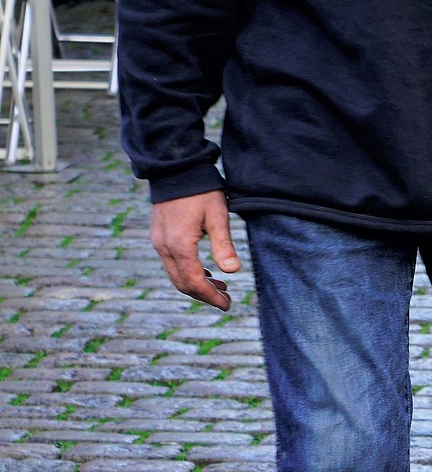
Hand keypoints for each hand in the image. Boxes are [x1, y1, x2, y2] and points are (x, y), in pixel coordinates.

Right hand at [150, 188, 240, 311]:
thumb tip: (232, 271)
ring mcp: (158, 241)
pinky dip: (187, 271)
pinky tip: (203, 270)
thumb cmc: (200, 190)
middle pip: (182, 283)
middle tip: (225, 298)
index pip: (194, 283)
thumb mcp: (217, 215)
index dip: (211, 297)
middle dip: (203, 294)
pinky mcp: (158, 235)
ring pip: (175, 274)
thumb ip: (223, 245)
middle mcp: (164, 247)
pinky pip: (170, 262)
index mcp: (179, 245)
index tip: (227, 304)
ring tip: (218, 285)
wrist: (176, 167)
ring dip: (195, 283)